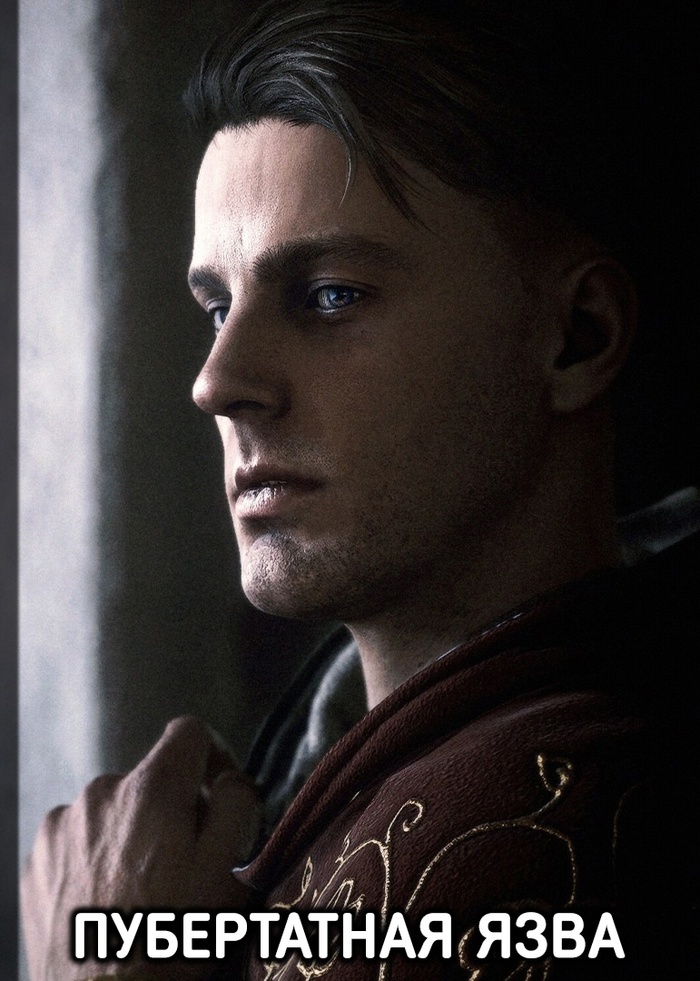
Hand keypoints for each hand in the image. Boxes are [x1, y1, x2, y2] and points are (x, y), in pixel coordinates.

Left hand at [21, 716, 262, 980]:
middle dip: (172, 808)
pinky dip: (94, 856)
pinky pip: (77, 836)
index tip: (217, 794)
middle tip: (182, 864)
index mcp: (153, 789)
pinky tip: (105, 898)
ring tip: (140, 889)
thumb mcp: (228, 871)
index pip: (190, 731)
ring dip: (131, 833)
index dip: (213, 756)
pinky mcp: (37, 858)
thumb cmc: (167, 942)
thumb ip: (237, 804)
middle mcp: (102, 793)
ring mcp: (62, 825)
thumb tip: (230, 779)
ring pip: (114, 809)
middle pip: (151, 777)